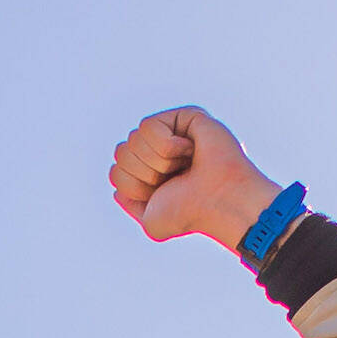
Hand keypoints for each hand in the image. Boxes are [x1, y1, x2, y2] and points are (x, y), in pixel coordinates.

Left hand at [108, 106, 281, 250]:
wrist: (219, 202)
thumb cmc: (190, 214)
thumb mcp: (150, 220)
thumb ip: (130, 203)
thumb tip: (118, 188)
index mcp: (152, 174)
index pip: (116, 172)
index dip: (134, 187)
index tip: (163, 195)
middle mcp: (161, 152)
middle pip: (121, 153)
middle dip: (144, 174)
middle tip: (175, 180)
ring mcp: (172, 132)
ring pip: (133, 139)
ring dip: (158, 162)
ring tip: (185, 166)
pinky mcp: (183, 116)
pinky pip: (148, 126)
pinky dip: (166, 145)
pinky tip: (190, 150)